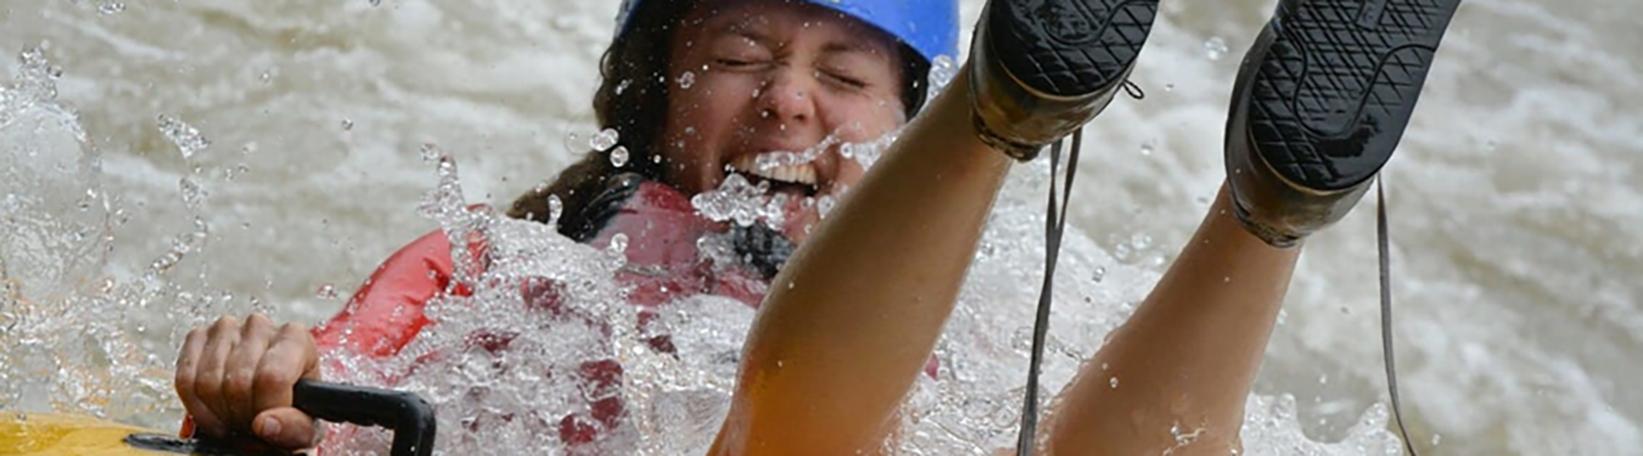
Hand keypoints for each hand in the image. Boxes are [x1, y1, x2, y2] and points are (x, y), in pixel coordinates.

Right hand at [174, 314, 320, 448]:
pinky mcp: (197, 337)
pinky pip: (184, 380)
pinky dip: (195, 407)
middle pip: (237, 384)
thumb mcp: (306, 423)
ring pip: (208, 383)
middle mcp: (259, 325)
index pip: (272, 378)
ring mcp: (225, 328)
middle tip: (249, 426)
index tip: (266, 425)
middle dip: (241, 417)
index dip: (264, 411)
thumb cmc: (292, 405)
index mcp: (295, 338)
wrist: (273, 391)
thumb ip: (294, 427)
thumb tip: (265, 424)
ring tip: (235, 418)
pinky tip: (213, 413)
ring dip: (218, 414)